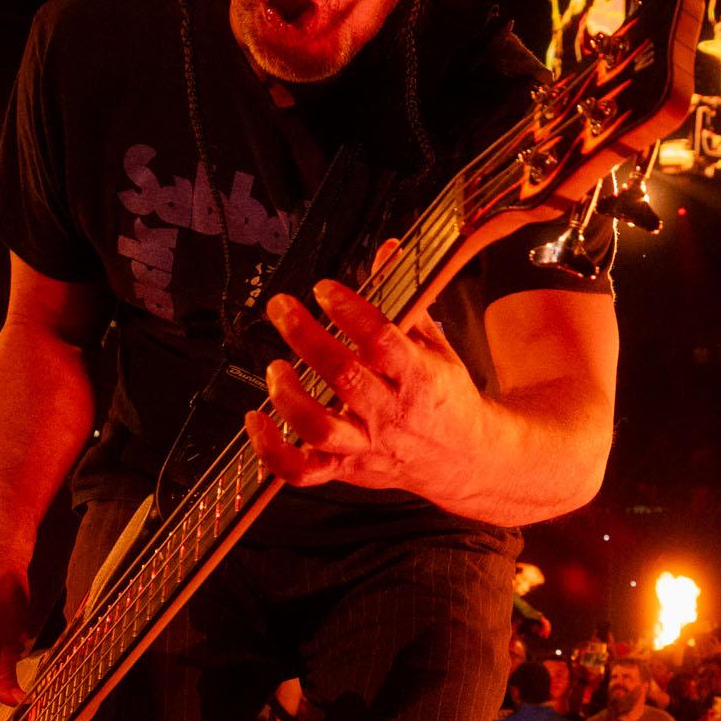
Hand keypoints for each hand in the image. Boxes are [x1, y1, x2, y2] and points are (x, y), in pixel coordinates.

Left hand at [244, 263, 490, 502]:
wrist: (464, 459)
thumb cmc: (444, 398)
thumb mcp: (435, 346)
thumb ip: (405, 301)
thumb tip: (387, 250)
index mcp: (418, 377)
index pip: (382, 340)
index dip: (350, 311)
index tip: (325, 290)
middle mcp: (391, 414)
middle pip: (344, 376)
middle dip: (306, 336)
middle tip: (282, 307)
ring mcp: (367, 444)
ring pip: (320, 428)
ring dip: (288, 395)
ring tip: (276, 366)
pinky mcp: (347, 469)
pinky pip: (302, 470)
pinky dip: (271, 449)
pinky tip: (256, 419)